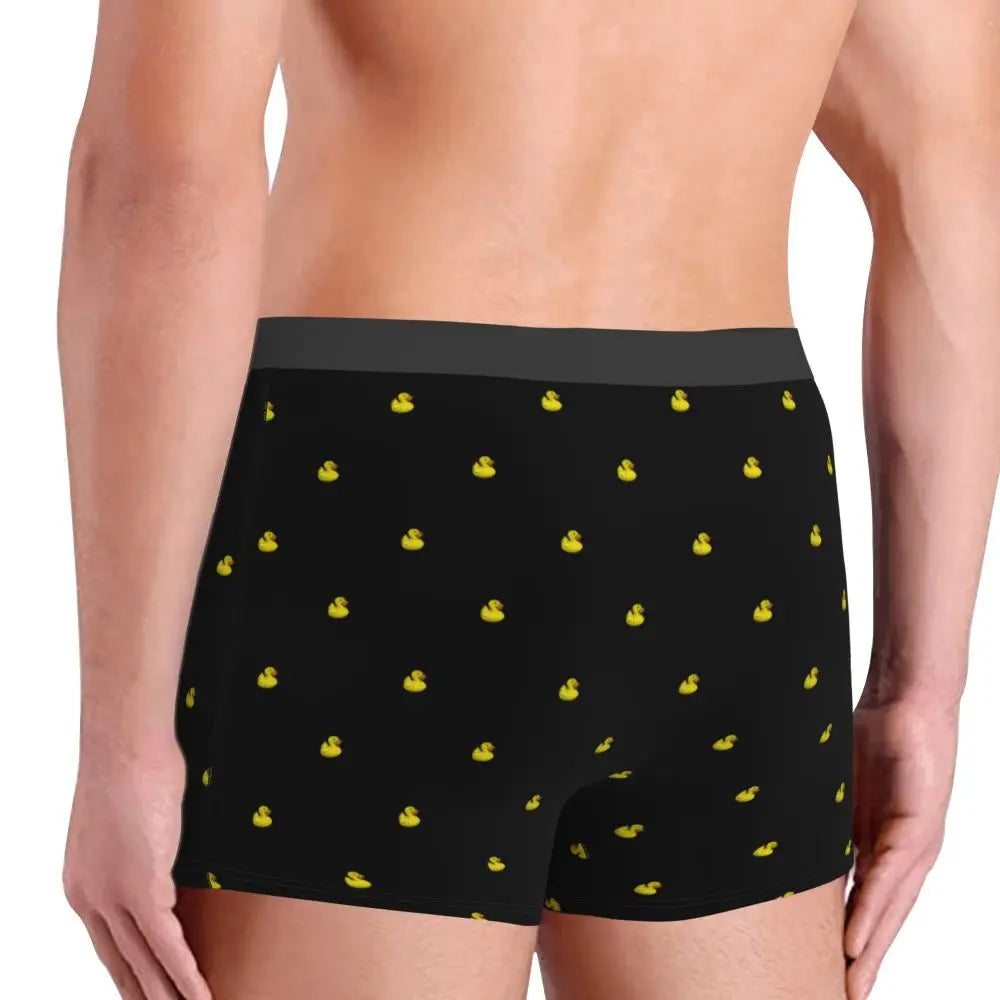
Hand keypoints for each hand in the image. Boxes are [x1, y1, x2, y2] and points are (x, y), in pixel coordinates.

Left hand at [63, 744, 210, 999]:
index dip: (128, 973)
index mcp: (82, 883)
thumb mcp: (126, 818)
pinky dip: (185, 972)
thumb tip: (159, 858)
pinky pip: (167, 943)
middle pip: (122, 962)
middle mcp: (90, 897)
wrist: (124, 743)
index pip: (107, 944)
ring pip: (145, 960)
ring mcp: (114, 894)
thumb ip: (138, 849)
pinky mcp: (143, 885)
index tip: (143, 991)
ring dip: (168, 993)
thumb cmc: (128, 764)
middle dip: (144, 993)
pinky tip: (198, 991)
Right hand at [845, 699, 957, 998]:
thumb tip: (773, 836)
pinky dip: (874, 912)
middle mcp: (901, 854)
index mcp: (879, 844)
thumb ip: (815, 818)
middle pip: (880, 919)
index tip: (829, 971)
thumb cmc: (870, 734)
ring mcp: (913, 845)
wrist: (907, 697)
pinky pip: (890, 878)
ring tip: (849, 984)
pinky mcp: (919, 829)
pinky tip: (859, 940)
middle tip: (841, 996)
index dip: (848, 940)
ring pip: (888, 909)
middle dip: (862, 962)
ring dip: (869, 950)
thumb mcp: (833, 788)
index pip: (862, 902)